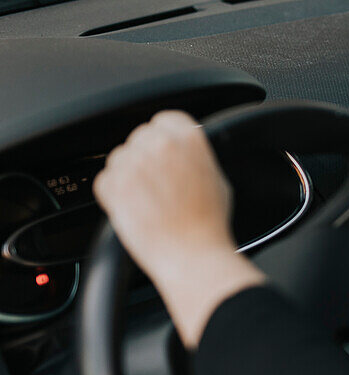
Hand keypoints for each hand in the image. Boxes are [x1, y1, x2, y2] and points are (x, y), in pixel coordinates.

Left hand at [94, 110, 233, 274]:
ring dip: (129, 174)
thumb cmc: (209, 224)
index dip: (165, 136)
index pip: (165, 119)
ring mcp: (133, 164)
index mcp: (189, 139)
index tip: (165, 150)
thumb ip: (197, 158)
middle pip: (140, 137)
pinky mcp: (113, 185)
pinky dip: (115, 194)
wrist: (192, 255)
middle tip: (158, 181)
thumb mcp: (217, 179)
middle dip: (145, 156)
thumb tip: (186, 155)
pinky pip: (106, 180)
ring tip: (149, 199)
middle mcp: (159, 146)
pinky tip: (137, 208)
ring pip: (120, 157)